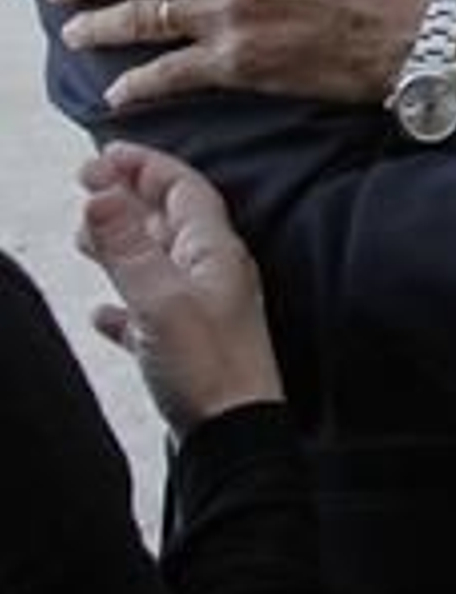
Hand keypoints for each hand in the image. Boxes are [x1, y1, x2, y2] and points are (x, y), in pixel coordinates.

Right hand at [77, 141, 282, 435]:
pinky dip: (123, 308)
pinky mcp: (185, 351)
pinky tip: (100, 315)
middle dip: (127, 198)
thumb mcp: (160, 300)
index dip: (144, 166)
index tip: (102, 154)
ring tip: (81, 238)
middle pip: (168, 221)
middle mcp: (211, 274)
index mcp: (214, 252)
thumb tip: (101, 192)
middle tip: (85, 185)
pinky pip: (149, 317)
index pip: (182, 188)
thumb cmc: (209, 369)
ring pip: (155, 265)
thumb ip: (128, 248)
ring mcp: (200, 312)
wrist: (236, 439)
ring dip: (121, 246)